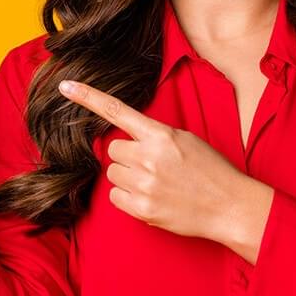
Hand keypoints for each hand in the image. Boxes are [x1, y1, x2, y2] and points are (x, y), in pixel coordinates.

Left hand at [57, 78, 270, 254]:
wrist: (230, 206)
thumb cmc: (211, 171)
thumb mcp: (186, 140)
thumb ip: (155, 136)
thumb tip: (128, 140)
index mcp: (160, 135)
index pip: (116, 111)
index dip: (88, 97)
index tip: (65, 87)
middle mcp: (148, 158)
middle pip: (112, 150)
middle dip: (128, 157)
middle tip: (153, 166)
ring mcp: (143, 184)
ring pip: (113, 174)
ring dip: (128, 177)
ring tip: (156, 183)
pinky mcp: (141, 209)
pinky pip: (115, 197)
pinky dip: (128, 198)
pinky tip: (151, 198)